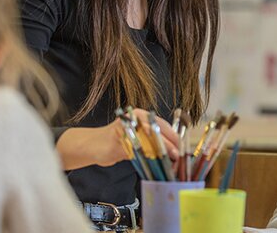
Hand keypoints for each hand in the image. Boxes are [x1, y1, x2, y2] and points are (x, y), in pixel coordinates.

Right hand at [56, 108, 179, 169]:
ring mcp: (125, 127)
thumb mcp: (139, 140)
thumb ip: (153, 142)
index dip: (174, 136)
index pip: (162, 124)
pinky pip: (134, 147)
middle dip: (169, 143)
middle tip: (178, 154)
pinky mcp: (116, 138)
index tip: (183, 147)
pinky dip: (145, 155)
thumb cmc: (118, 143)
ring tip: (170, 159)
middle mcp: (134, 118)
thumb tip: (175, 153)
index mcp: (141, 115)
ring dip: (160, 149)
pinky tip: (152, 162)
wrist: (93, 146)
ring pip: (147, 138)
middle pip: (156, 129)